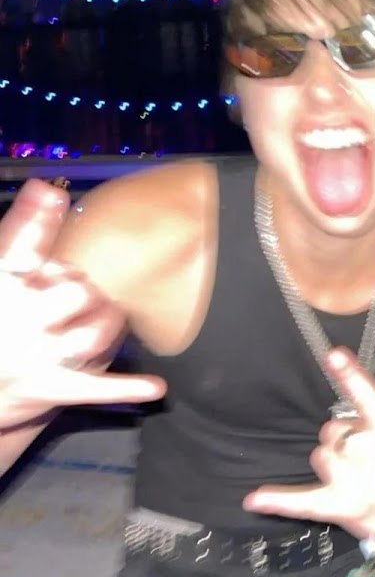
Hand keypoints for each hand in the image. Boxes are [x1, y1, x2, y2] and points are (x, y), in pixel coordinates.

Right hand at [0, 180, 165, 429]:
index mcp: (0, 280)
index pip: (14, 246)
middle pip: (76, 291)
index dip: (34, 221)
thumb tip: (47, 188)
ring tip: (102, 318)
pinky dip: (126, 387)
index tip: (51, 193)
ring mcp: (34, 356)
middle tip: (76, 291)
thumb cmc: (1, 312)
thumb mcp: (2, 270)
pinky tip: (156, 387)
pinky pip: (93, 388)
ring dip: (108, 325)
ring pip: (93, 334)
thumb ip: (22, 233)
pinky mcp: (49, 387)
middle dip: (85, 287)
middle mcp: (16, 318)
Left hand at [244, 348, 374, 547]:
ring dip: (334, 460)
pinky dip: (279, 501)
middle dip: (348, 435)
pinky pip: (302, 502)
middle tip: (372, 453)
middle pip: (336, 428)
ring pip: (321, 454)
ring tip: (360, 475)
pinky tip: (254, 500)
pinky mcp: (339, 508)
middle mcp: (373, 457)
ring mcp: (354, 484)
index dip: (350, 376)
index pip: (369, 399)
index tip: (334, 355)